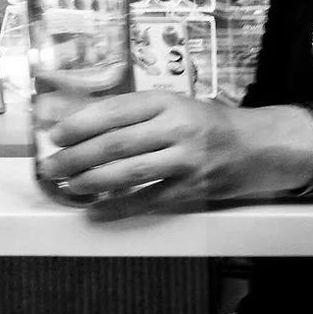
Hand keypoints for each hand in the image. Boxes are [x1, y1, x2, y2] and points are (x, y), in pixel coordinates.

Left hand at [39, 92, 277, 213]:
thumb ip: (134, 114)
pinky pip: (150, 200)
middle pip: (116, 143)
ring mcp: (187, 160)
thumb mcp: (173, 105)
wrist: (260, 146)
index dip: (80, 124)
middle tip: (52, 166)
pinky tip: (96, 211)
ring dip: (92, 181)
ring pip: (130, 172)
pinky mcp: (194, 189)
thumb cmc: (207, 123)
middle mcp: (176, 128)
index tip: (55, 135)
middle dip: (77, 156)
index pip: (113, 111)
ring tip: (69, 185)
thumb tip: (80, 124)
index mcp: (166, 101)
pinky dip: (119, 207)